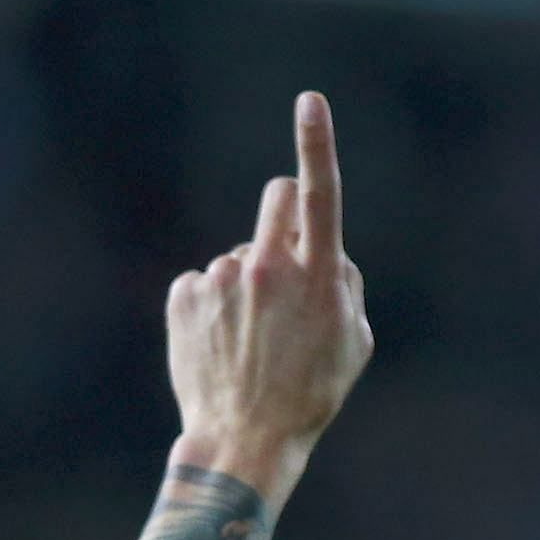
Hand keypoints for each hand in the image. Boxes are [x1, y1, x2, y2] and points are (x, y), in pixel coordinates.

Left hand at [166, 91, 373, 499]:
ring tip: (254, 338)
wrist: (244, 438)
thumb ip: (346, 283)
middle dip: (285, 215)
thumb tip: (328, 250)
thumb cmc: (312, 393)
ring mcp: (220, 279)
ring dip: (250, 281)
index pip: (320, 196)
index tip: (310, 100)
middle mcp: (266, 268)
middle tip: (288, 266)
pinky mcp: (184, 294)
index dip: (317, 144)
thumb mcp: (355, 342)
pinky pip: (206, 281)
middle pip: (276, 197)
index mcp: (316, 277)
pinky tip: (224, 344)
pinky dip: (215, 305)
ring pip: (241, 253)